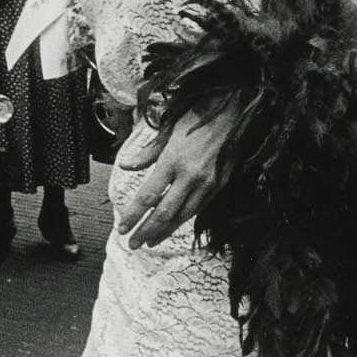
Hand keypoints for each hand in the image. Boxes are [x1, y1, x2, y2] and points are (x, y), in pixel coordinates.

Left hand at [113, 103, 232, 249]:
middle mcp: (190, 176)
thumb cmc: (197, 117)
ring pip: (182, 215)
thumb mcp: (168, 130)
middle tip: (132, 244)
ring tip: (150, 240)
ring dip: (164, 231)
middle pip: (164, 212)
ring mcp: (207, 183)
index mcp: (173, 161)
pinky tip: (172, 225)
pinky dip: (183, 220)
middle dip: (146, 231)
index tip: (122, 228)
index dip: (133, 215)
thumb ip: (147, 153)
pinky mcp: (220, 185)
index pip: (148, 196)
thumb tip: (125, 166)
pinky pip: (198, 208)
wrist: (234, 113)